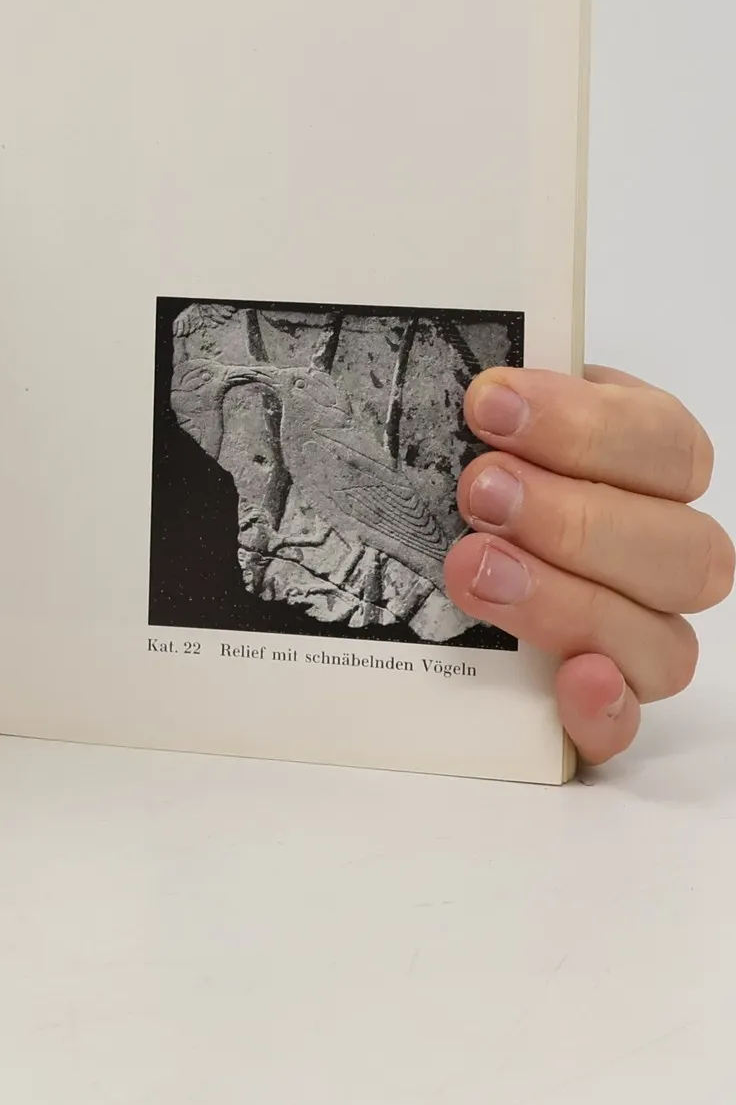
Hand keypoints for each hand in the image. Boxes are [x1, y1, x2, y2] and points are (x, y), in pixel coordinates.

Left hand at [445, 367, 730, 765]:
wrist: (423, 533)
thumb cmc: (464, 460)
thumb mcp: (477, 414)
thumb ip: (491, 397)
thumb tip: (464, 379)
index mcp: (644, 461)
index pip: (664, 443)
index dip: (584, 425)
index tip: (486, 404)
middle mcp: (659, 551)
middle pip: (681, 550)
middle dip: (574, 518)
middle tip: (478, 492)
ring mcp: (638, 632)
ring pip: (663, 639)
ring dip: (568, 601)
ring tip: (471, 568)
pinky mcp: (597, 703)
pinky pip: (628, 725)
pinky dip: (605, 709)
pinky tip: (570, 680)